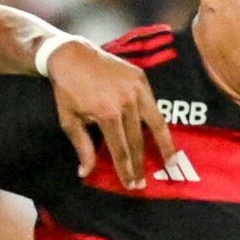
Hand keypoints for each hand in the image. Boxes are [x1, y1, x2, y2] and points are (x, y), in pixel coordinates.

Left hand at [43, 39, 174, 187]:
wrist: (72, 55)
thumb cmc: (68, 90)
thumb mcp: (70, 120)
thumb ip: (83, 147)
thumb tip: (85, 172)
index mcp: (107, 113)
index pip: (121, 149)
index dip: (126, 169)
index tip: (131, 184)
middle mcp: (125, 101)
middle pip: (138, 141)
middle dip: (140, 164)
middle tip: (143, 182)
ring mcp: (136, 88)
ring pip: (154, 123)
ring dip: (164, 146)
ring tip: (171, 162)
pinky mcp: (140, 78)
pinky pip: (153, 105)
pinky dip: (159, 122)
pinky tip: (164, 136)